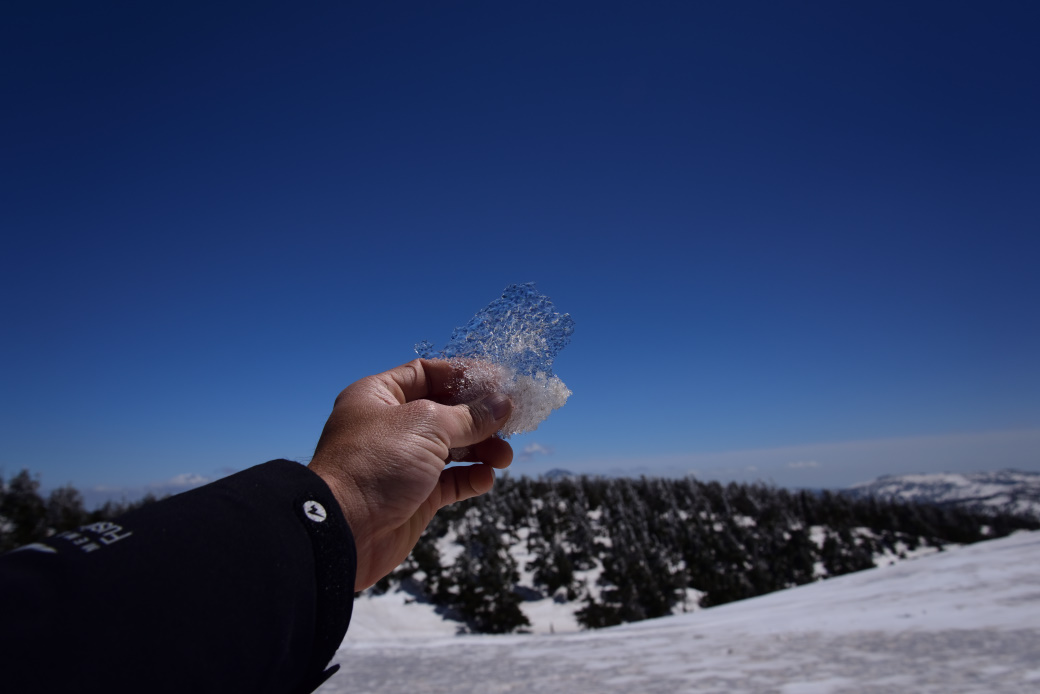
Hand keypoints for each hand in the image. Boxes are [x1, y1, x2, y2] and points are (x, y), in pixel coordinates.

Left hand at [308, 358, 512, 590]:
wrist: (345, 531)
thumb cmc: (377, 464)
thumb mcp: (427, 426)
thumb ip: (470, 415)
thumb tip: (504, 404)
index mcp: (379, 396)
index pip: (427, 373)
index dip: (464, 375)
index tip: (500, 382)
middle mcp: (390, 426)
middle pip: (445, 411)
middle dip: (480, 417)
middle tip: (510, 424)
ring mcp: (402, 462)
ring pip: (452, 447)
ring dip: (481, 449)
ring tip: (503, 457)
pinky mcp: (414, 496)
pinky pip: (450, 481)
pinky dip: (470, 478)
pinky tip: (485, 478)